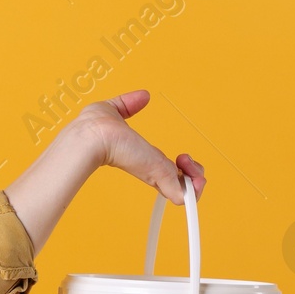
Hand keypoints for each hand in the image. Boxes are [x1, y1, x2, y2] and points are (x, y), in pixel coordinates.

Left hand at [78, 89, 204, 204]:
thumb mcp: (116, 110)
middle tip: (185, 159)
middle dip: (195, 171)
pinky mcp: (158, 179)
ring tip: (188, 164)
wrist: (96, 136)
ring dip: (198, 179)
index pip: (169, 170)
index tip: (182, 155)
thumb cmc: (97, 127)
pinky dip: (194, 193)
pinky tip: (193, 181)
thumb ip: (130, 104)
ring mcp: (155, 176)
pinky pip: (183, 197)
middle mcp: (151, 169)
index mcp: (143, 157)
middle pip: (181, 182)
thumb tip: (143, 95)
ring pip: (187, 191)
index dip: (182, 165)